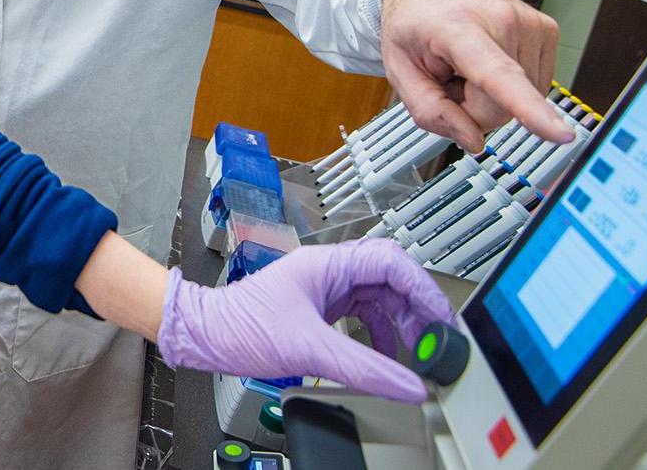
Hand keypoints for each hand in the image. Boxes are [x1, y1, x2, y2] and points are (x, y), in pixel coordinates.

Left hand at [159, 239, 452, 401]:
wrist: (204, 334)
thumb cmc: (240, 326)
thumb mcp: (308, 349)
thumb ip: (364, 368)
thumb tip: (407, 384)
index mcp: (327, 263)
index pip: (392, 262)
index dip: (423, 290)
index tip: (442, 320)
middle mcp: (329, 269)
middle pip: (391, 277)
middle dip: (417, 306)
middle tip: (435, 338)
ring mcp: (325, 286)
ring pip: (379, 296)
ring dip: (401, 322)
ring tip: (414, 351)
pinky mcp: (320, 306)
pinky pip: (363, 313)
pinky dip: (380, 333)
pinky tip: (384, 356)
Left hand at [381, 0, 568, 151]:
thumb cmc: (414, 22)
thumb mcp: (399, 70)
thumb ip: (430, 111)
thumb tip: (473, 141)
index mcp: (459, 28)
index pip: (498, 75)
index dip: (529, 108)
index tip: (558, 131)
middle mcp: (503, 21)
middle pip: (501, 108)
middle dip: (473, 107)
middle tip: (452, 76)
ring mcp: (531, 23)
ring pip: (522, 100)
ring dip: (491, 94)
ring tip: (469, 64)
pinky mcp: (548, 30)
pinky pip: (534, 88)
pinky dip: (508, 84)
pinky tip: (490, 61)